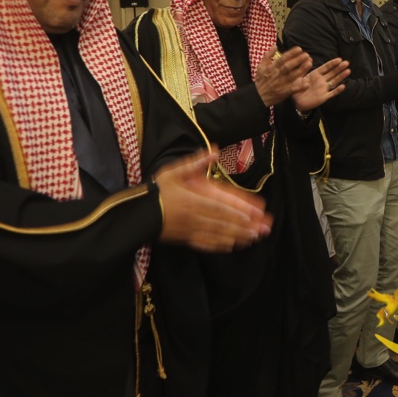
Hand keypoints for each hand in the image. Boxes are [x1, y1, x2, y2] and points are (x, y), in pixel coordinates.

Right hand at [155, 150, 272, 252]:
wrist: (137, 214)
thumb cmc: (156, 191)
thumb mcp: (173, 172)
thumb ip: (195, 162)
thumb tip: (214, 150)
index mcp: (191, 200)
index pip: (218, 207)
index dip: (235, 212)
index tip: (252, 215)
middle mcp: (193, 216)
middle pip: (221, 223)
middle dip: (242, 227)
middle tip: (260, 230)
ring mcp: (189, 230)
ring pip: (216, 235)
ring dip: (235, 237)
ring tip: (252, 238)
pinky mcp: (185, 239)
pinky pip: (205, 243)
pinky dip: (219, 245)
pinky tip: (231, 246)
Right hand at [254, 47, 312, 106]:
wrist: (258, 96)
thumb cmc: (261, 80)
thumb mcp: (261, 66)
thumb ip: (267, 56)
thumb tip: (275, 46)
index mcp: (272, 68)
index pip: (282, 59)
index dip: (291, 53)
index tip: (299, 49)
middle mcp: (277, 75)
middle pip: (288, 66)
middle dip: (298, 60)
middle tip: (307, 55)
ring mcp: (281, 84)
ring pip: (292, 76)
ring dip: (301, 70)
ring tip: (309, 63)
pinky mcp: (284, 92)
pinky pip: (293, 89)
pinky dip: (299, 86)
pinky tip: (307, 83)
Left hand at [292, 58, 348, 111]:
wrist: (296, 101)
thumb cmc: (297, 88)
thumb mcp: (298, 76)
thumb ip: (304, 68)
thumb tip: (309, 59)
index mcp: (316, 74)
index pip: (326, 67)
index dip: (332, 63)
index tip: (339, 59)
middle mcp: (321, 80)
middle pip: (332, 73)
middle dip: (339, 68)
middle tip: (346, 63)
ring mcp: (323, 89)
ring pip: (334, 81)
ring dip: (341, 76)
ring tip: (348, 71)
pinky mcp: (324, 97)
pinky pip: (332, 93)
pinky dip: (337, 90)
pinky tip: (343, 86)